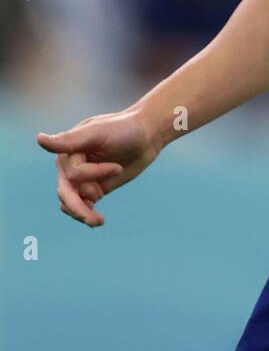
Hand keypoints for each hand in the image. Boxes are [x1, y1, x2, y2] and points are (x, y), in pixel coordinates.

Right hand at [36, 109, 164, 226]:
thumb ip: (70, 140)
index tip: (117, 167)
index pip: (72, 173)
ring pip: (72, 203)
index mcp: (68, 151)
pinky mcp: (95, 188)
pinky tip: (97, 220)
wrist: (146, 136)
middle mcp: (70, 166)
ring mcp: (83, 179)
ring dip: (82, 213)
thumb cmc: (123, 129)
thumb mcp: (98, 132)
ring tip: (98, 221)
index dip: (94, 173)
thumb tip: (39, 139)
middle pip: (66, 193)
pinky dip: (87, 214)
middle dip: (78, 207)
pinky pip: (84, 205)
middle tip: (95, 220)